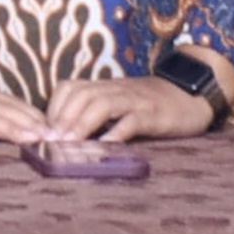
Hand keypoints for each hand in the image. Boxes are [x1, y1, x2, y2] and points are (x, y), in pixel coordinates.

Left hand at [44, 74, 218, 143]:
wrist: (191, 95)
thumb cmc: (151, 106)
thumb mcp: (120, 106)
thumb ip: (97, 115)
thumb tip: (65, 138)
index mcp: (104, 87)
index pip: (69, 88)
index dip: (53, 108)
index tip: (42, 132)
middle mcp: (116, 90)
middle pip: (81, 94)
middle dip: (62, 118)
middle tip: (50, 142)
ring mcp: (135, 100)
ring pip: (101, 103)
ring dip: (82, 124)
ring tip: (70, 144)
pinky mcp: (153, 114)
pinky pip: (132, 120)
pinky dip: (116, 132)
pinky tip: (105, 146)